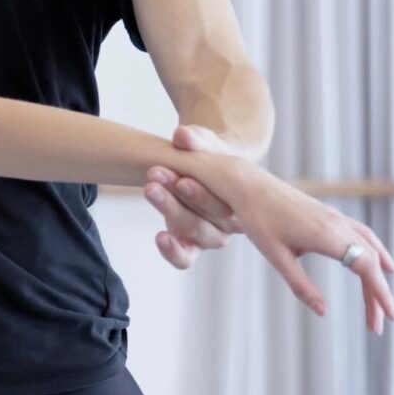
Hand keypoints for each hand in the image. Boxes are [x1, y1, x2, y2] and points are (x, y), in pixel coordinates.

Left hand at [143, 122, 243, 269]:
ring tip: (150, 189)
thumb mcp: (206, 143)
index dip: (202, 195)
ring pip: (194, 232)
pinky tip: (160, 236)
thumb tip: (182, 135)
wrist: (202, 169)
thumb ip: (196, 139)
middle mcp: (230, 223)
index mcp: (243, 200)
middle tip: (155, 175)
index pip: (226, 204)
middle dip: (179, 198)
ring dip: (170, 210)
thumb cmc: (210, 156)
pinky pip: (184, 259)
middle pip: (210, 218)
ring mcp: (210, 236)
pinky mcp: (191, 246)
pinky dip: (172, 251)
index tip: (181, 178)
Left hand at [165, 144, 393, 335]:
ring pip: (370, 246)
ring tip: (384, 298)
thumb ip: (301, 286)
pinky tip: (378, 261)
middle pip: (371, 262)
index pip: (366, 268)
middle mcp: (338, 224)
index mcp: (327, 235)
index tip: (390, 317)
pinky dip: (374, 251)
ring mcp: (336, 217)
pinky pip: (361, 234)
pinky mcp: (330, 214)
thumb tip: (323, 312)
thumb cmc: (258, 220)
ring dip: (379, 273)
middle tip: (379, 324)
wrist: (249, 185)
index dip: (380, 293)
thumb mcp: (277, 257)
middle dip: (378, 293)